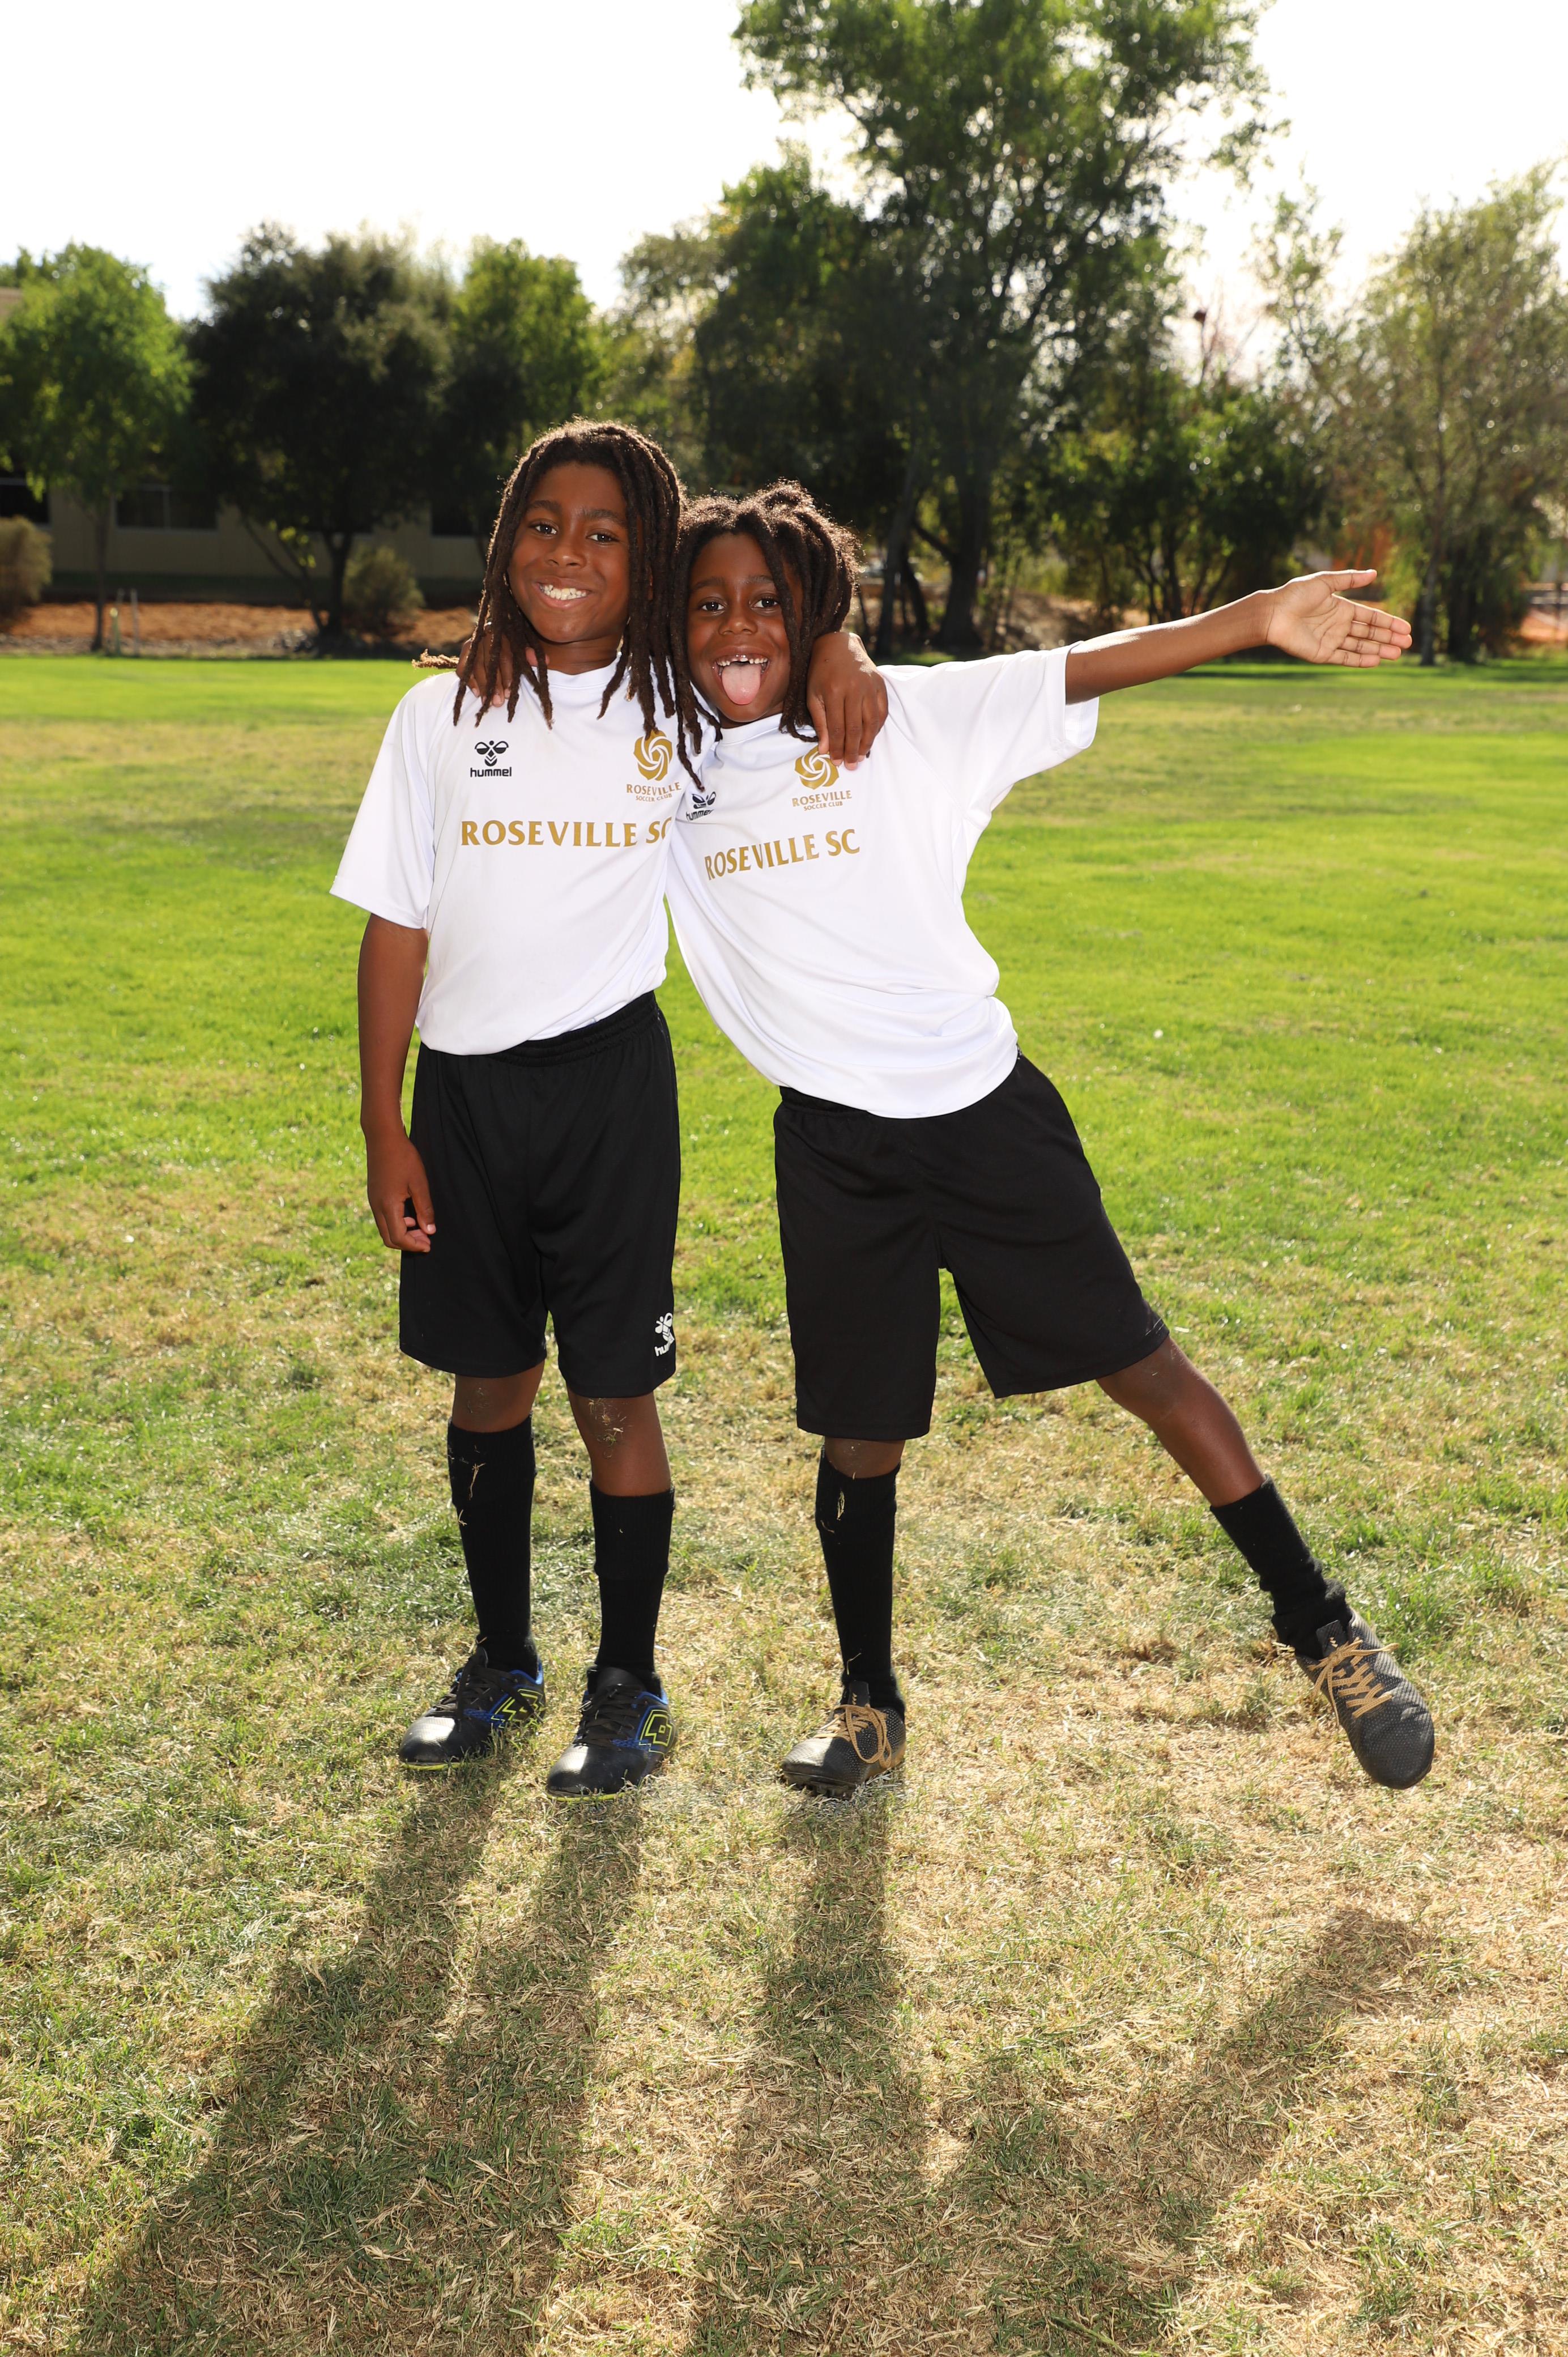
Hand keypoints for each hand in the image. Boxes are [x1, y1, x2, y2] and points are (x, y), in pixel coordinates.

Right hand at [365, 1123, 435, 1251]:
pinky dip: (396, 1223)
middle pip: (389, 1238)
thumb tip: (429, 1231)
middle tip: (426, 1239)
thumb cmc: (403, 1157)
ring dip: (402, 1233)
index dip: (414, 1245)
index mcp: (387, 1206)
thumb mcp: (419, 1183)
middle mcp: (376, 1207)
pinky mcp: (373, 1195)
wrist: (383, 1137)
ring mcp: (372, 1201)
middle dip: (408, 1243)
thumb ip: (424, 1209)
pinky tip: (410, 1215)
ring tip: (421, 1227)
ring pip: (385, 1229)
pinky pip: (383, 1218)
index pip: (398, 1238)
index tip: (429, 1245)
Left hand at [806, 630, 888, 765]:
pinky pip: (882, 712)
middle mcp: (854, 689)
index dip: (837, 748)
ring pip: (871, 722)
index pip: (836, 728)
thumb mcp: (813, 695)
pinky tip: (871, 739)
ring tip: (862, 757)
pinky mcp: (880, 685)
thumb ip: (820, 722)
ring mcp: (870, 686)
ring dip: (867, 743)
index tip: (836, 762)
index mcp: (833, 691)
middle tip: (851, 766)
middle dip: (852, 750)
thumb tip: (825, 749)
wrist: (839, 646)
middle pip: (855, 728)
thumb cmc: (821, 672)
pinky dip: (877, 728)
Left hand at [1263, 572, 1412, 666]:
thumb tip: (1375, 573)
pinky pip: (1345, 658)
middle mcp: (1338, 625)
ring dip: (1379, 650)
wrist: (1273, 613)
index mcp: (1341, 608)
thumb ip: (1350, 579)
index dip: (1388, 623)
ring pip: (1361, 647)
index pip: (1370, 617)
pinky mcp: (1322, 654)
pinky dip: (1360, 660)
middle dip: (1389, 638)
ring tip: (1397, 653)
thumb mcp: (1326, 582)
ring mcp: (1331, 640)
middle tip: (1407, 644)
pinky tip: (1377, 660)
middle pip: (1369, 634)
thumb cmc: (1296, 595)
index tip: (1406, 628)